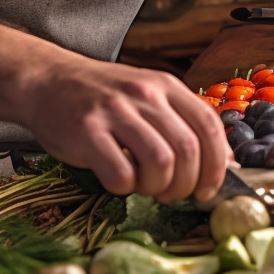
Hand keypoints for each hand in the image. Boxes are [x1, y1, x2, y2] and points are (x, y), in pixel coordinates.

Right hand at [20, 58, 231, 202]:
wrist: (47, 80)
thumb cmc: (102, 96)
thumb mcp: (148, 96)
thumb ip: (182, 122)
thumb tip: (226, 162)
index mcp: (165, 85)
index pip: (208, 126)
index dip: (216, 165)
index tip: (208, 189)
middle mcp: (144, 93)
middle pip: (188, 150)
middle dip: (185, 184)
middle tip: (170, 193)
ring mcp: (115, 111)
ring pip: (161, 163)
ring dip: (157, 187)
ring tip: (145, 186)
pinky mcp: (86, 131)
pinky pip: (120, 173)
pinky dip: (125, 187)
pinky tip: (118, 180)